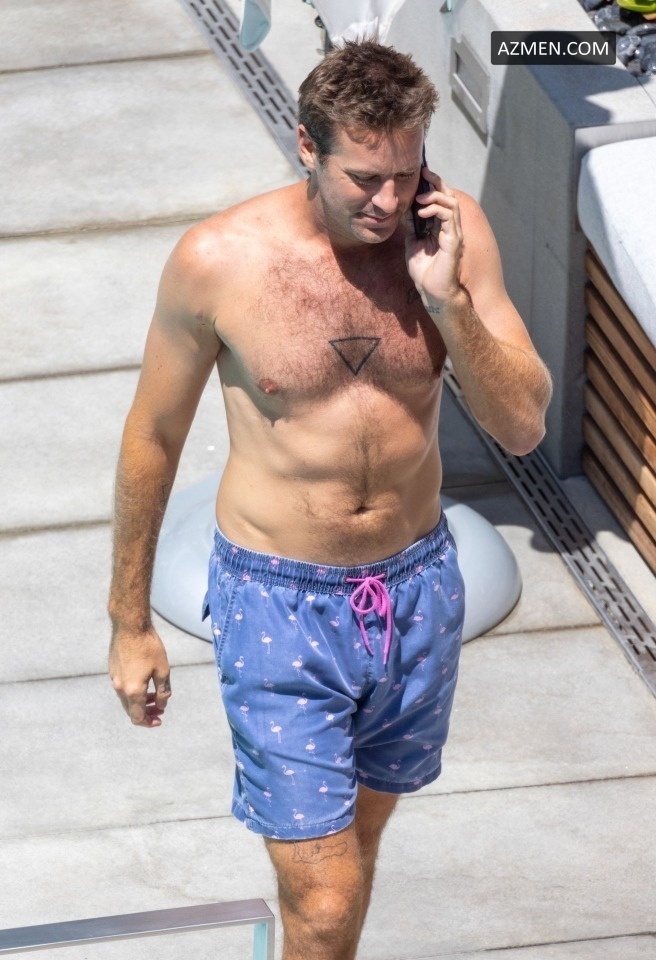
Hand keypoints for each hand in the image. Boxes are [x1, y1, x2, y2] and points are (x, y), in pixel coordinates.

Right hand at [109, 625, 170, 726]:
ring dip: (139, 701)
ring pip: (125, 699)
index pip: (137, 717)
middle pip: (130, 710)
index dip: (149, 722)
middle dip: (146, 713)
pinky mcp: (112, 669)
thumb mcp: (163, 670)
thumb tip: (162, 705)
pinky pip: (122, 687)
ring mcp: (114, 678)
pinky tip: (144, 681)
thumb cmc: (149, 646)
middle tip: (159, 709)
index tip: (159, 719)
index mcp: (133, 691)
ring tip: (154, 695)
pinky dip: (132, 691)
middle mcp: (120, 688)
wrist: (130, 626)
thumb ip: (163, 691)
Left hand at [405, 170, 463, 310]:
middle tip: (424, 172)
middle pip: (449, 196)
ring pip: (451, 203)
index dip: (433, 184)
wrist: (430, 290)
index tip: (422, 173)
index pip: (440, 199)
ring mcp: (453, 233)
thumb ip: (411, 226)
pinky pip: (449, 217)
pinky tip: (422, 213)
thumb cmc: (424, 270)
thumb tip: (405, 209)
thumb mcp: (412, 243)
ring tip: (419, 198)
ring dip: (435, 196)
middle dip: (437, 182)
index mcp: (440, 226)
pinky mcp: (454, 241)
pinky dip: (436, 210)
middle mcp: (450, 227)